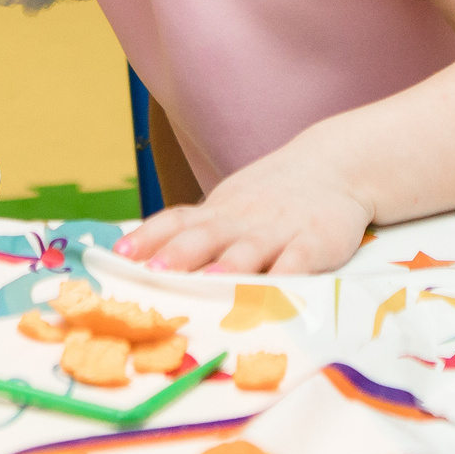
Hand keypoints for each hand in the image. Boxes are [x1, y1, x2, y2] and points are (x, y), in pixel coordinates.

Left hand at [113, 144, 373, 275]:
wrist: (335, 165)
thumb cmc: (272, 197)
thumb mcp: (230, 206)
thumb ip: (198, 232)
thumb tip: (149, 260)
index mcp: (218, 211)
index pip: (175, 221)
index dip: (147, 237)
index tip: (118, 256)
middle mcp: (242, 220)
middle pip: (204, 236)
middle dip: (177, 255)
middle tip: (152, 273)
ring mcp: (278, 230)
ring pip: (248, 250)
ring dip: (228, 266)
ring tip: (210, 282)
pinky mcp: (315, 241)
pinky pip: (300, 259)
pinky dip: (288, 275)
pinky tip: (278, 289)